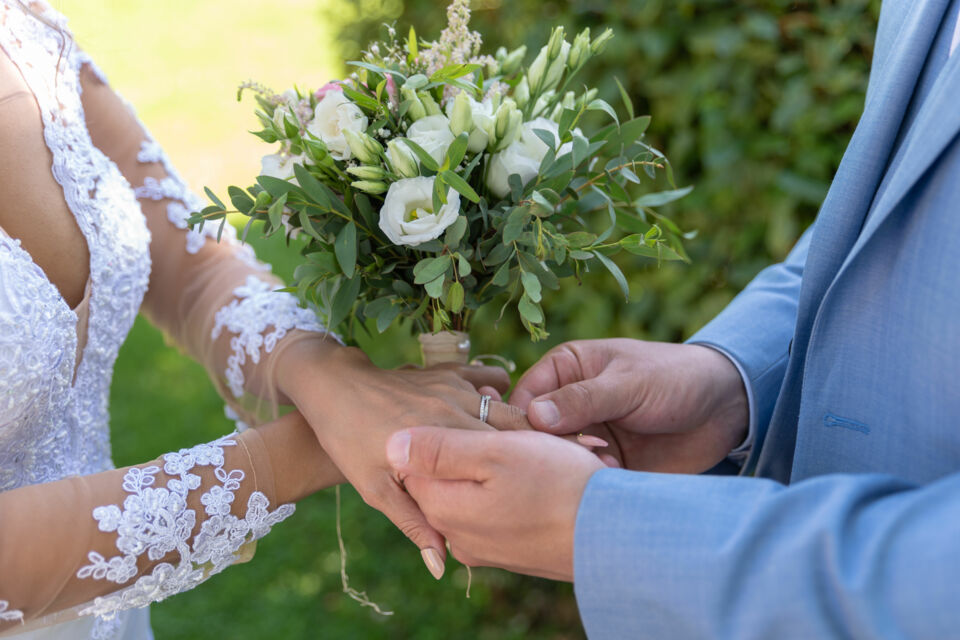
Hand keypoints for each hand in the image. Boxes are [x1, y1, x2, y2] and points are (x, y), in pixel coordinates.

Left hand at [276, 340, 529, 578]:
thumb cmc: (349, 443)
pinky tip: (503, 411)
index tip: (539, 493)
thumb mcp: (377, 490)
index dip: (525, 476)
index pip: (500, 457)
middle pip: (511, 432)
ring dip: (518, 427)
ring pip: (504, 408)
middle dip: (529, 452)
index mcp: (444, 442)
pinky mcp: (450, 372)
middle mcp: (456, 410)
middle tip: (543, 472)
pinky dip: (502, 394)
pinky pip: (488, 379)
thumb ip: (415, 524)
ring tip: (528, 449)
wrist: (332, 388)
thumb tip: (440, 567)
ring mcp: (455, 387)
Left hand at [387, 427, 603, 580]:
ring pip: (471, 490)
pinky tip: (535, 465)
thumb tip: (391, 445)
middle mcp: (456, 533)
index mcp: (443, 506)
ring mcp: (483, 545)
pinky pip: (494, 508)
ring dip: (489, 462)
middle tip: (501, 414)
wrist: (615, 538)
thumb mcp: (493, 455)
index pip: (412, 461)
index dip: (440, 425)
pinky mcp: (509, 549)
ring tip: (524, 437)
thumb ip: (437, 451)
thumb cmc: (556, 487)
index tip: (474, 405)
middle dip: (465, 442)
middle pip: (442, 477)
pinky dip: (506, 483)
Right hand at [509, 339, 747, 473]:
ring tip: (606, 464)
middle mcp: (568, 405)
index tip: (534, 442)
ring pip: (558, 461)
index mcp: (564, 371)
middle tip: (583, 452)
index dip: (521, 422)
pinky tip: (616, 476)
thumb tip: (534, 415)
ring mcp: (586, 437)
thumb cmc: (675, 377)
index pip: (524, 398)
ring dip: (575, 468)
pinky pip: (584, 480)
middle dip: (551, 450)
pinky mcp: (605, 465)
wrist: (727, 407)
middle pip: (535, 436)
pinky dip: (593, 483)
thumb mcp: (629, 383)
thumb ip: (584, 399)